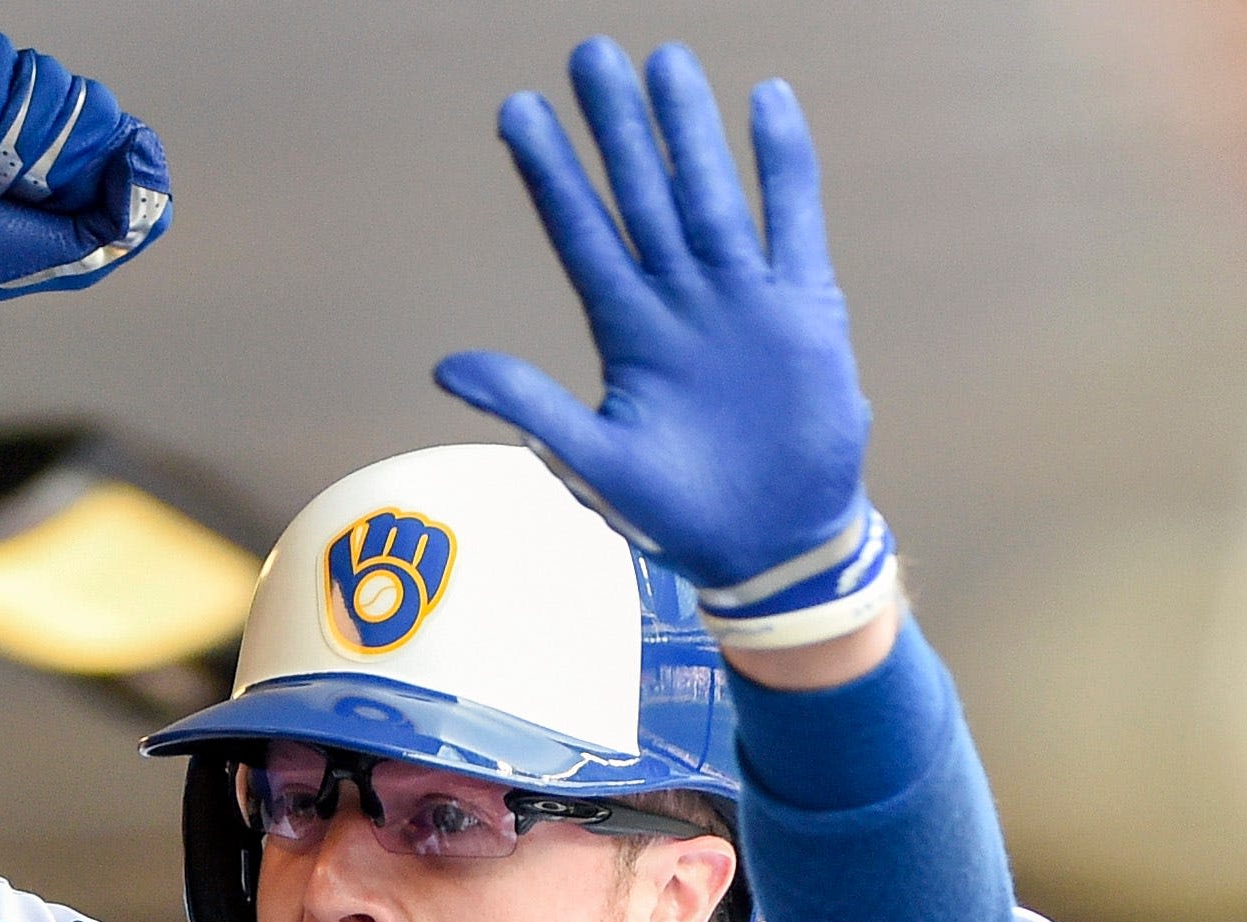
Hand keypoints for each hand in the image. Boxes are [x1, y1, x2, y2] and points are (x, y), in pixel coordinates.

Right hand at [0, 26, 173, 364]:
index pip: (116, 124)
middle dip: (49, 150)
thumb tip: (145, 153)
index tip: (51, 197)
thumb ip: (126, 219)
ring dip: (10, 133)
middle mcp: (40, 117)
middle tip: (7, 191)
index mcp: (73, 158)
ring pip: (41, 69)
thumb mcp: (71, 257)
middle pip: (84, 95)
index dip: (91, 157)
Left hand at [433, 41, 874, 604]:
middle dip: (616, 126)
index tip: (517, 112)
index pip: (579, 232)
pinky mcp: (802, 307)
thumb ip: (528, 405)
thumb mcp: (591, 463)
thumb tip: (444, 368)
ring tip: (666, 60)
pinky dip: (782, 164)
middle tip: (590, 53)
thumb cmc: (676, 512)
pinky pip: (792, 219)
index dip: (550, 173)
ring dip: (688, 129)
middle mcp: (677, 300)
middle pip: (640, 192)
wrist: (768, 542)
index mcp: (624, 331)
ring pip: (708, 192)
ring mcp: (739, 298)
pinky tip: (767, 102)